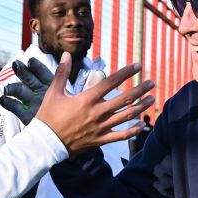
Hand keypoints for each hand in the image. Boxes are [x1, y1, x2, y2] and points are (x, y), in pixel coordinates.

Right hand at [0, 53, 153, 153]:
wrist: (45, 144)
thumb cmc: (48, 117)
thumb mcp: (54, 92)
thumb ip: (62, 73)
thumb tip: (65, 54)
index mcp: (86, 99)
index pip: (111, 82)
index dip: (126, 73)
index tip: (138, 66)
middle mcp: (97, 113)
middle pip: (125, 99)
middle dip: (140, 89)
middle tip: (152, 83)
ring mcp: (100, 127)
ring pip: (126, 116)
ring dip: (141, 106)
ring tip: (151, 99)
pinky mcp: (100, 140)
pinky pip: (121, 136)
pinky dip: (133, 131)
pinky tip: (142, 124)